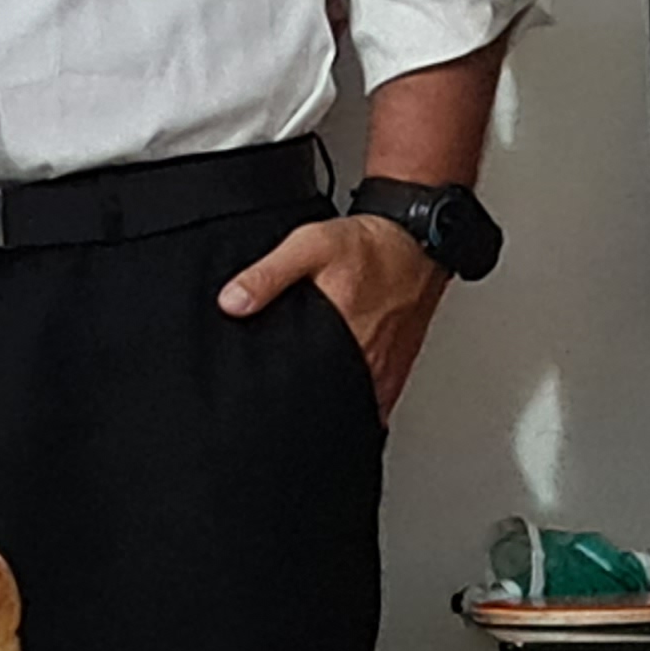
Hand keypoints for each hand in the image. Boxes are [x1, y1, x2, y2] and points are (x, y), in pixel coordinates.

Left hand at [220, 214, 448, 418]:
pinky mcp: (396, 367)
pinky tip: (335, 392)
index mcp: (341, 334)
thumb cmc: (370, 246)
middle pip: (328, 400)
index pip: (305, 385)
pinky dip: (355, 400)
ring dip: (329, 403)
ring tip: (302, 403)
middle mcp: (368, 359)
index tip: (259, 400)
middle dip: (302, 408)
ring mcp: (385, 368)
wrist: (418, 242)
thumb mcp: (309, 246)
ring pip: (353, 404)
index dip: (280, 396)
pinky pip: (374, 397)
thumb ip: (268, 275)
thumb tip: (231, 303)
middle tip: (276, 405)